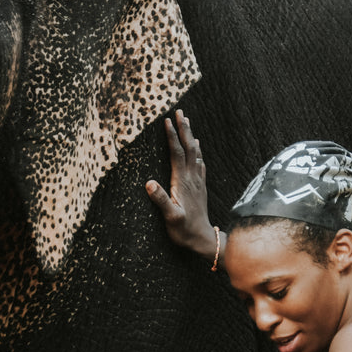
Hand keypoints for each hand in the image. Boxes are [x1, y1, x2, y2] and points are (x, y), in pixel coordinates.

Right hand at [145, 110, 216, 257]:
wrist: (202, 240)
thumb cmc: (184, 230)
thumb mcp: (170, 217)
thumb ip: (160, 200)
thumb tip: (148, 183)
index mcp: (182, 182)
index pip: (177, 154)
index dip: (171, 136)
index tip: (167, 120)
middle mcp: (192, 178)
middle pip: (188, 148)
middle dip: (183, 128)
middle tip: (179, 111)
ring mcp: (198, 181)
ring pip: (195, 153)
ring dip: (191, 135)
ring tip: (187, 121)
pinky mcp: (200, 187)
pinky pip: (200, 163)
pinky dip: (198, 151)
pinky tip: (198, 146)